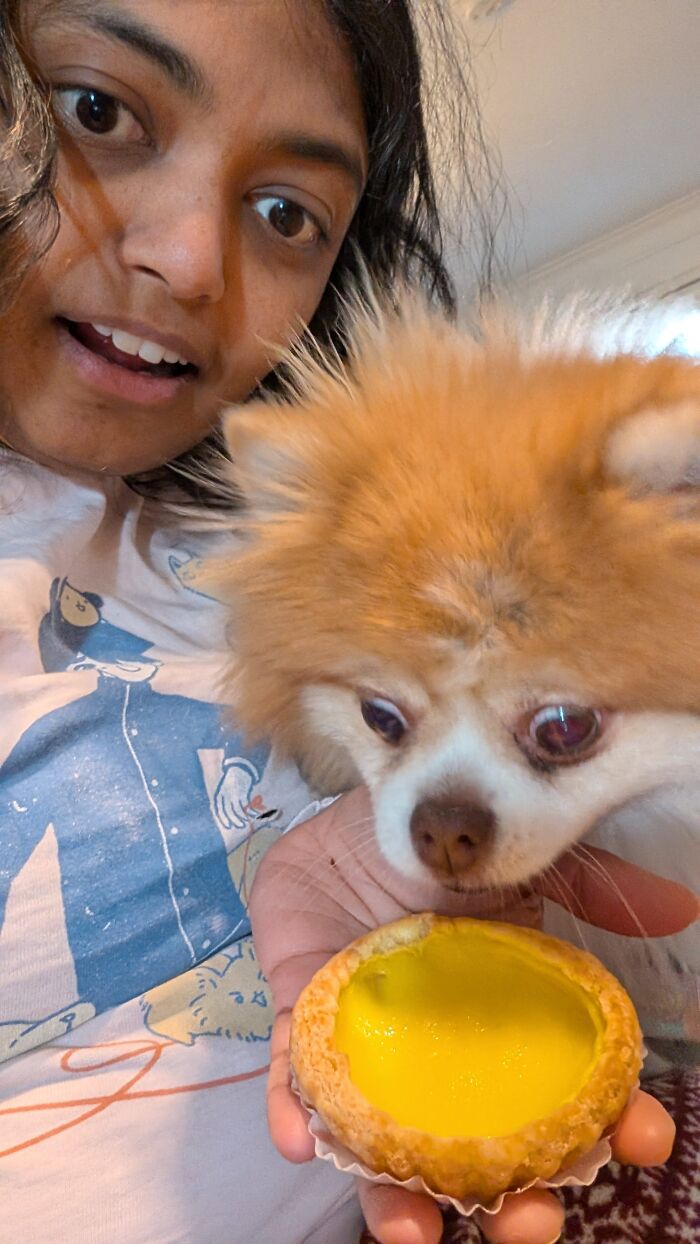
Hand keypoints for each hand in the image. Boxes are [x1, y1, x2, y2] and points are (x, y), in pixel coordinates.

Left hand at [213, 758, 258, 833]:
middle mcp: (225, 795)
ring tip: (247, 821)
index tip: (228, 826)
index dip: (223, 819)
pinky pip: (246, 805)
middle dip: (234, 820)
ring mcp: (234, 793)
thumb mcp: (224, 789)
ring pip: (237, 810)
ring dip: (243, 817)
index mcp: (219, 794)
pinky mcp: (242, 791)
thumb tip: (228, 812)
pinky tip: (255, 814)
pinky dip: (251, 810)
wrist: (238, 766)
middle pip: (228, 812)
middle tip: (240, 825)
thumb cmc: (231, 779)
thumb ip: (224, 799)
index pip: (219, 810)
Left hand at [250, 787, 697, 1243]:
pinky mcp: (310, 1022)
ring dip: (397, 1197)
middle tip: (529, 1221)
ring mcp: (378, 1046)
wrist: (355, 804)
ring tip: (410, 1229)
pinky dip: (295, 1114)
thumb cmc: (444, 840)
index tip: (640, 1140)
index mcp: (507, 1020)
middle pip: (483, 1151)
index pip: (567, 1093)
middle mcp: (446, 1052)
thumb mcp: (523, 858)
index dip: (610, 1125)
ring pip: (388, 1144)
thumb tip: (679, 908)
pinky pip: (297, 1079)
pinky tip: (301, 1139)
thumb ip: (593, 884)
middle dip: (512, 1202)